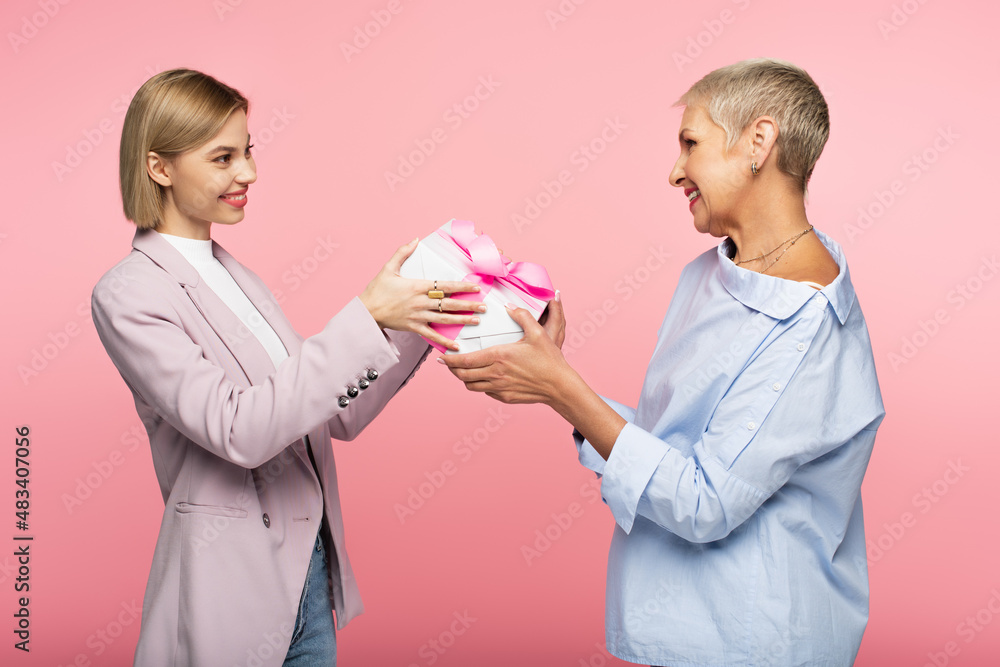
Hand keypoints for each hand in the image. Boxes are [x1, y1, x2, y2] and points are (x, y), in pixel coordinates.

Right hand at [359, 239, 485, 350]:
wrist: (366, 311)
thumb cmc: (377, 290)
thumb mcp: (388, 268)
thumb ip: (402, 252)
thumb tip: (415, 239)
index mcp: (417, 286)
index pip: (445, 286)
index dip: (462, 287)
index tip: (475, 288)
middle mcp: (420, 302)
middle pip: (449, 303)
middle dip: (468, 305)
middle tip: (484, 307)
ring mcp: (418, 316)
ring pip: (444, 319)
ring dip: (462, 320)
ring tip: (477, 321)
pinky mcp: (413, 327)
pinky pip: (432, 335)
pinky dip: (444, 341)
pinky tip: (456, 346)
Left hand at [440, 293, 569, 404]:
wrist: (559, 385)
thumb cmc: (549, 359)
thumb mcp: (537, 333)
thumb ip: (522, 316)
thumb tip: (509, 305)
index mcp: (499, 356)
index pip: (465, 360)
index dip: (450, 360)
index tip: (441, 358)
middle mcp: (495, 373)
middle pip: (463, 375)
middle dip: (452, 370)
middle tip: (448, 364)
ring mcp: (499, 387)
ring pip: (471, 386)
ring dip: (464, 379)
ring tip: (462, 371)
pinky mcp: (505, 397)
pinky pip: (485, 392)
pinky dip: (480, 385)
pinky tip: (483, 378)